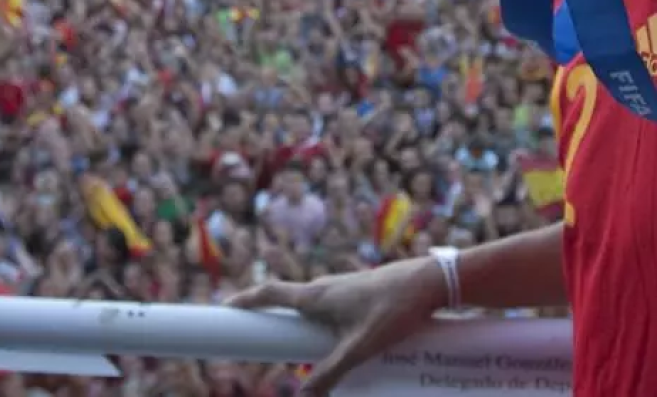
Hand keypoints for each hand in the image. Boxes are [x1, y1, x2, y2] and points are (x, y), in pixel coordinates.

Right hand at [226, 256, 445, 395]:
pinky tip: (337, 344)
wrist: (431, 282)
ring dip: (299, 325)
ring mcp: (343, 287)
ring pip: (311, 308)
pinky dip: (321, 324)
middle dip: (270, 319)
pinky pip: (329, 309)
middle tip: (256, 338)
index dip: (246, 300)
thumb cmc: (395, 309)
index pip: (270, 294)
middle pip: (287, 301)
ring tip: (297, 351)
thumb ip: (330, 373)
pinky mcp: (359, 292)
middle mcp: (325, 286)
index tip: (225, 307)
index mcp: (317, 295)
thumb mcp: (360, 348)